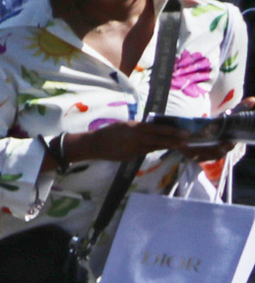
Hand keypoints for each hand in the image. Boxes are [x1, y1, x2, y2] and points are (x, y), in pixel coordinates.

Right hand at [59, 120, 195, 163]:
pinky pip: (145, 152)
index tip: (185, 133)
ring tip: (178, 144)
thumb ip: (141, 127)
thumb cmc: (111, 132)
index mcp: (136, 129)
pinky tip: (159, 147)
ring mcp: (135, 150)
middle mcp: (137, 139)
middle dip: (175, 140)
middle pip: (160, 140)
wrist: (95, 144)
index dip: (173, 131)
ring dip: (166, 145)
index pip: (159, 130)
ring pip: (155, 147)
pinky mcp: (131, 157)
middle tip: (187, 141)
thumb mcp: (127, 125)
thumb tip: (155, 128)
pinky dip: (152, 149)